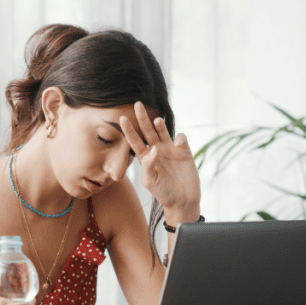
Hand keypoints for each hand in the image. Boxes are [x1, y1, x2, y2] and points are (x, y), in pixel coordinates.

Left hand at [119, 101, 200, 220]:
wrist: (182, 201)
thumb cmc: (163, 193)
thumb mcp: (151, 182)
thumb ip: (148, 166)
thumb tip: (154, 149)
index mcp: (146, 158)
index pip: (135, 141)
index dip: (128, 130)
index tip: (121, 118)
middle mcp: (157, 150)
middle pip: (148, 131)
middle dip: (142, 118)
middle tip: (137, 104)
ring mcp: (171, 150)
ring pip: (163, 132)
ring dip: (160, 125)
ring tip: (156, 120)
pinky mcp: (184, 152)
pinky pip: (181, 139)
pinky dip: (180, 137)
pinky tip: (178, 143)